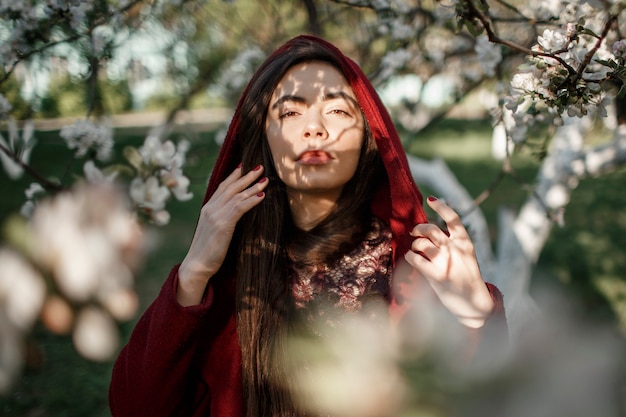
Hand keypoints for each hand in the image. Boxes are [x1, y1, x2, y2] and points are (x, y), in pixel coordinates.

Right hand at [177, 164, 268, 305]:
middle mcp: (211, 208)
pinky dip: (252, 200)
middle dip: (246, 176)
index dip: (234, 175)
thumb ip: (221, 219)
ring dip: (253, 186)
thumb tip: (234, 214)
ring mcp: (216, 215)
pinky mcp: (223, 224)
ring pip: (237, 195)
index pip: (222, 186)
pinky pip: (239, 208)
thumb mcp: (214, 230)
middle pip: (231, 187)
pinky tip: (262, 195)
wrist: (197, 265)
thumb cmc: (207, 251)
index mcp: (207, 208)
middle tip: (260, 166)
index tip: (244, 165)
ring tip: (265, 180)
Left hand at [404, 196, 493, 327]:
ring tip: (415, 250)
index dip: (441, 206)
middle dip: (419, 229)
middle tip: (414, 233)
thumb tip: (427, 231)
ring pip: (421, 243)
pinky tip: (412, 259)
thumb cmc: (467, 278)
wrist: (474, 303)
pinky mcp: (436, 275)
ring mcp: (446, 262)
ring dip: (415, 245)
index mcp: (465, 242)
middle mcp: (455, 249)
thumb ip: (451, 243)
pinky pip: (415, 259)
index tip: (431, 200)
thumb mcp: (466, 256)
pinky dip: (411, 257)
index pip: (453, 218)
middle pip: (431, 229)